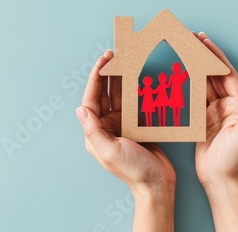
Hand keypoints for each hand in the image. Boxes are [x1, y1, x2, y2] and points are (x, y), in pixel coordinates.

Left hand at [76, 50, 174, 230]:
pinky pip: (133, 103)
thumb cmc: (133, 170)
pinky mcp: (136, 125)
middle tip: (115, 54)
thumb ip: (93, 130)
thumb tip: (79, 109)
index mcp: (95, 132)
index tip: (103, 60)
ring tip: (126, 60)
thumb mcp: (110, 151)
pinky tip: (138, 77)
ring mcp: (121, 125)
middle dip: (108, 73)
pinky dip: (136, 90)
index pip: (92, 99)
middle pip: (105, 94)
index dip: (96, 78)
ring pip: (119, 96)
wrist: (158, 184)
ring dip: (122, 79)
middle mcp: (106, 126)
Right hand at [194, 32, 237, 184]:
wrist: (220, 178)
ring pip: (203, 82)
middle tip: (190, 39)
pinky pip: (194, 96)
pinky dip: (187, 84)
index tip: (204, 41)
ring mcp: (214, 111)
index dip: (215, 56)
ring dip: (195, 67)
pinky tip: (180, 76)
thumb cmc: (235, 159)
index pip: (226, 73)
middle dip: (203, 56)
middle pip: (214, 73)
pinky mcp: (203, 119)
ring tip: (184, 52)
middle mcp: (228, 104)